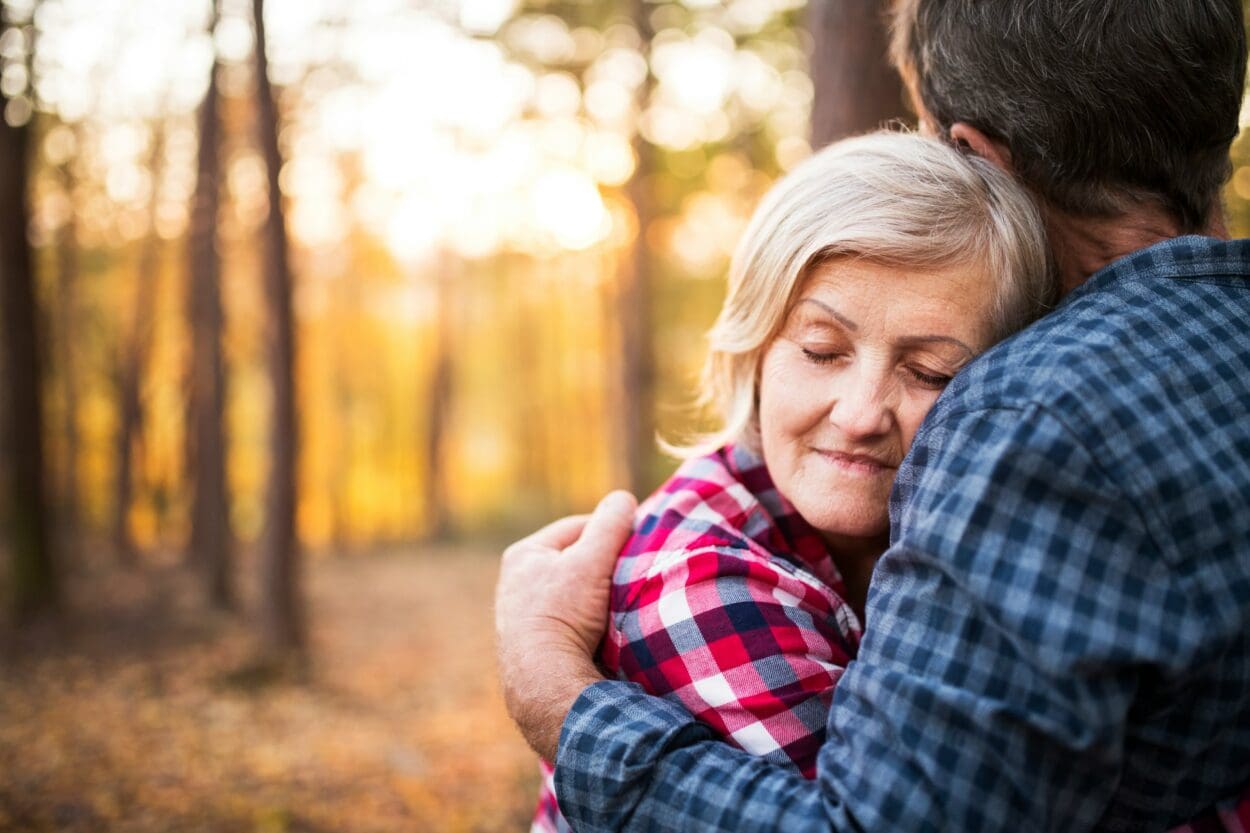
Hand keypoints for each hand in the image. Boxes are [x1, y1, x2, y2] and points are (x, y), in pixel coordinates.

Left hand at [494, 490, 637, 760]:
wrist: (543, 682)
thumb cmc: (563, 613)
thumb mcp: (591, 561)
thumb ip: (610, 525)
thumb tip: (624, 499)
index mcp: (523, 555)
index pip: (577, 527)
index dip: (610, 530)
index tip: (637, 540)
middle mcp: (515, 584)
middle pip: (574, 562)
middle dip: (603, 565)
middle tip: (632, 572)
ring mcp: (522, 618)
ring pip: (573, 594)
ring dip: (597, 596)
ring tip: (622, 603)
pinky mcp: (533, 647)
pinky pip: (569, 622)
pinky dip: (588, 622)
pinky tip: (606, 631)